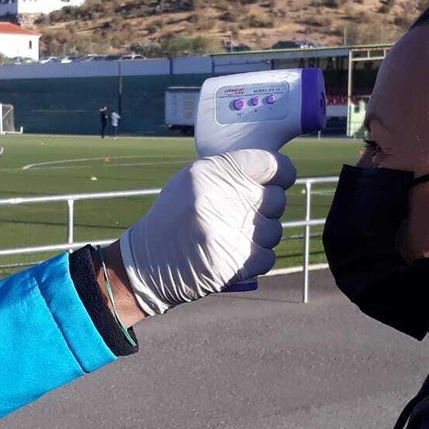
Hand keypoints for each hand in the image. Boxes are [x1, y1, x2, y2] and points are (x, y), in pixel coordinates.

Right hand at [114, 149, 296, 316]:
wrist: (146, 264)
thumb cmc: (173, 220)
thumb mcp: (191, 184)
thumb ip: (228, 174)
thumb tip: (273, 173)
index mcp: (210, 171)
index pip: (271, 164)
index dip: (282, 173)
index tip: (279, 181)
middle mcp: (221, 197)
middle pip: (277, 199)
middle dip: (267, 209)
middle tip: (245, 217)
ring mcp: (229, 230)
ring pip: (275, 230)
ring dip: (262, 237)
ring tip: (235, 239)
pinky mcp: (235, 261)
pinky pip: (269, 256)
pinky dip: (257, 259)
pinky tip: (236, 256)